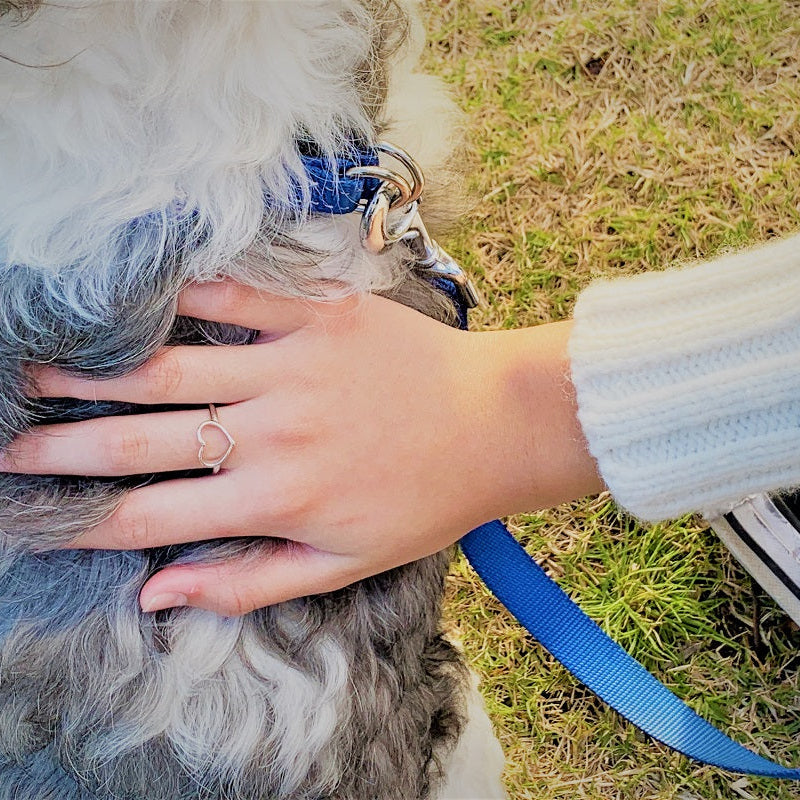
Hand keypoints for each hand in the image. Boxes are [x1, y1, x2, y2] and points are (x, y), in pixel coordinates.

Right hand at [2, 283, 600, 614]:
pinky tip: (135, 304)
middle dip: (64, 449)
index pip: (151, 515)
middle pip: (141, 442)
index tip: (37, 512)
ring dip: (97, 373)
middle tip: (12, 446)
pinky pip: (236, 299)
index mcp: (274, 500)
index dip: (84, 518)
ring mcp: (291, 367)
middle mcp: (271, 433)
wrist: (495, 425)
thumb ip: (248, 581)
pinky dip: (181, 298)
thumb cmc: (424, 499)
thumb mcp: (343, 564)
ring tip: (42, 374)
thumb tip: (158, 594)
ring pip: (170, 369)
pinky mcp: (317, 317)